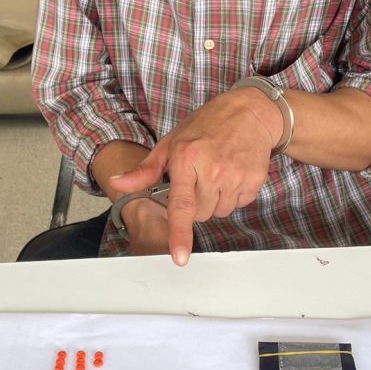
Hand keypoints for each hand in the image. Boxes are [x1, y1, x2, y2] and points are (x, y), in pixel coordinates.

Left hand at [110, 87, 281, 266]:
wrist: (249, 112)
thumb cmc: (206, 126)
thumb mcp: (171, 143)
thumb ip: (145, 170)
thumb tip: (117, 183)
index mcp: (186, 158)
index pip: (181, 205)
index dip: (180, 234)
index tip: (180, 257)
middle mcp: (212, 169)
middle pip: (199, 214)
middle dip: (196, 202)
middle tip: (200, 176)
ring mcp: (235, 175)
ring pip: (219, 212)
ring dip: (216, 200)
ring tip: (218, 172)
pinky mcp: (253, 180)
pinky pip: (239, 204)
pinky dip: (234, 195)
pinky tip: (233, 173)